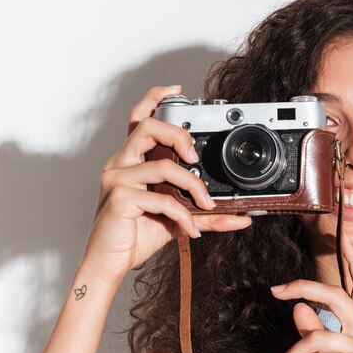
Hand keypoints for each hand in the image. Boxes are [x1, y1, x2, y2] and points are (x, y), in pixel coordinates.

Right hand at [80, 86, 251, 284]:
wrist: (110, 262)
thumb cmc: (137, 234)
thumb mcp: (176, 219)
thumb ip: (206, 213)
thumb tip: (242, 217)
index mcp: (132, 160)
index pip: (139, 118)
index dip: (156, 99)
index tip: (178, 91)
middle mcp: (121, 163)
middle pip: (147, 127)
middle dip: (179, 136)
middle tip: (196, 158)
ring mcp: (117, 179)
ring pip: (161, 164)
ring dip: (192, 185)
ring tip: (206, 204)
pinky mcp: (119, 198)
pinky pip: (161, 200)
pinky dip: (183, 216)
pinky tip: (190, 230)